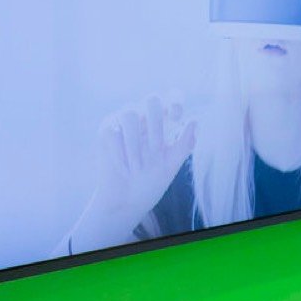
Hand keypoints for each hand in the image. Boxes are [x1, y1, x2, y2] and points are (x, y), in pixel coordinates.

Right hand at [70, 96, 195, 251]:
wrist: (126, 201)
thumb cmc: (151, 181)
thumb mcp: (172, 164)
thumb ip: (185, 144)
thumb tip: (194, 119)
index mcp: (165, 124)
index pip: (172, 99)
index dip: (175, 100)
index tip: (177, 118)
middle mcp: (145, 119)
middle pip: (152, 99)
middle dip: (156, 123)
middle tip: (156, 149)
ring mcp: (124, 124)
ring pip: (129, 113)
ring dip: (135, 142)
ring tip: (138, 166)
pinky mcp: (106, 132)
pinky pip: (112, 132)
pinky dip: (120, 153)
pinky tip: (125, 170)